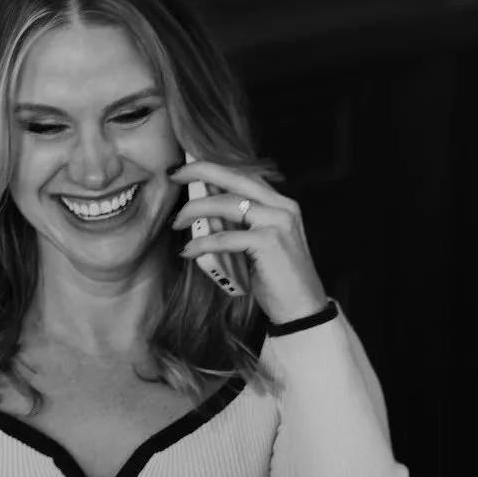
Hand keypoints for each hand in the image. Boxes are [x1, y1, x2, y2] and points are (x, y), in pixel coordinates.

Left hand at [167, 162, 328, 326]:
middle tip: (174, 174)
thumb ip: (243, 223)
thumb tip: (206, 211)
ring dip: (195, 210)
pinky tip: (189, 250)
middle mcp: (282, 207)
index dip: (215, 168)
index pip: (244, 175)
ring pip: (227, 204)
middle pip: (235, 178)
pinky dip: (202, 243)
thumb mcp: (262, 242)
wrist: (302, 307)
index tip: (188, 169)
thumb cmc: (278, 278)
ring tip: (177, 223)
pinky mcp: (268, 243)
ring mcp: (277, 223)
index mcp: (281, 204)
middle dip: (201, 171)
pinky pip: (225, 238)